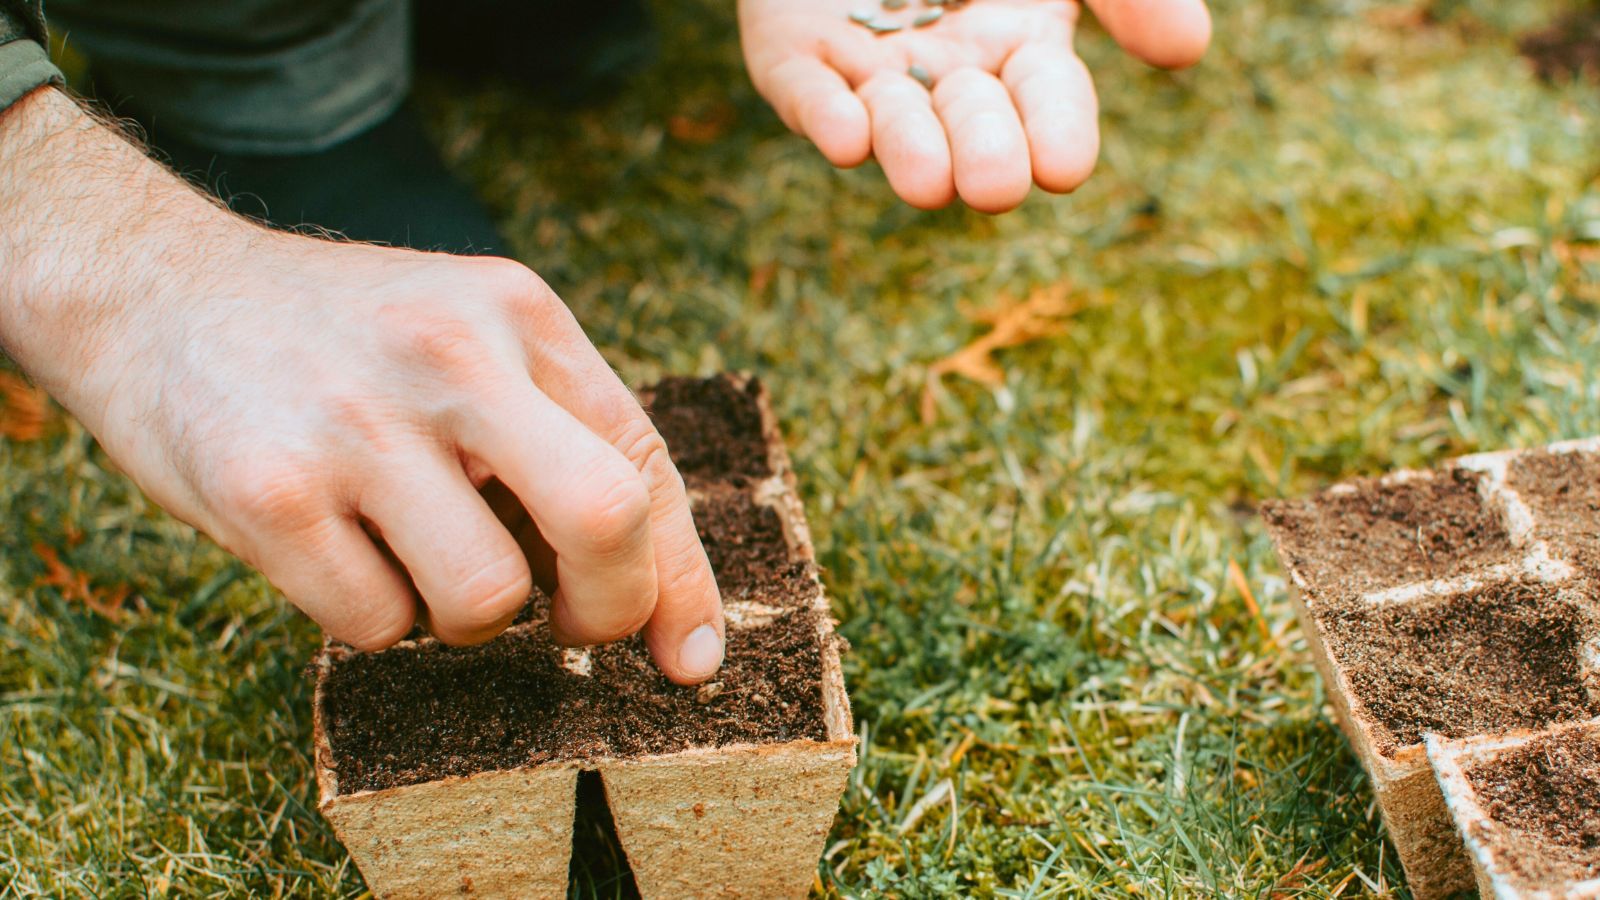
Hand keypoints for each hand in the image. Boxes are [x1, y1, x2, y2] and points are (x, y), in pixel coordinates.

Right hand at [0, 89, 724, 681]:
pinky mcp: (271, 491)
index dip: (682, 579)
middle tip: (569, 628)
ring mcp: (359, 421)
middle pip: (604, 517)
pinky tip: (335, 546)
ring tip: (413, 554)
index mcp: (519, 313)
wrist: (153, 288)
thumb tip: (656, 608)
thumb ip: (562, 439)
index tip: (686, 660)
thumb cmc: (343, 345)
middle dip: (608, 609)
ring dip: (462, 618)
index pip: (644, 461)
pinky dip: (371, 617)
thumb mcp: (469, 339)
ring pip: (485, 600)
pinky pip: (376, 625)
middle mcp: (451, 355)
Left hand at [739, 0, 1210, 211]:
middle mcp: (948, 72)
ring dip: (910, 152)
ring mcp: (870, 71)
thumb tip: (1187, 49)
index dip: (1057, 132)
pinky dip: (824, 117)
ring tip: (927, 181)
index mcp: (1021, 45)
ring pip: (893, 124)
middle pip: (973, 125)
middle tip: (995, 184)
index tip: (1062, 167)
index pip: (1051, 101)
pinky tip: (847, 138)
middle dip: (985, 153)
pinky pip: (807, 96)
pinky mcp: (793, 60)